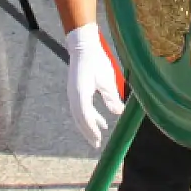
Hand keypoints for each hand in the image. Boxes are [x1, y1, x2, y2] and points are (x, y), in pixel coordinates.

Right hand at [65, 22, 123, 148]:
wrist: (83, 46)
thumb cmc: (96, 60)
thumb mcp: (107, 79)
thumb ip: (111, 97)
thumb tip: (118, 112)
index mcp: (80, 93)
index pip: (85, 116)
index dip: (91, 129)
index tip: (99, 139)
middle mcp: (73, 95)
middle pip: (79, 119)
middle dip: (88, 132)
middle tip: (97, 144)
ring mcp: (72, 94)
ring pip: (79, 115)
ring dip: (88, 126)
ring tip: (99, 135)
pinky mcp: (75, 91)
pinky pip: (80, 109)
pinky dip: (89, 117)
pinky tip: (101, 121)